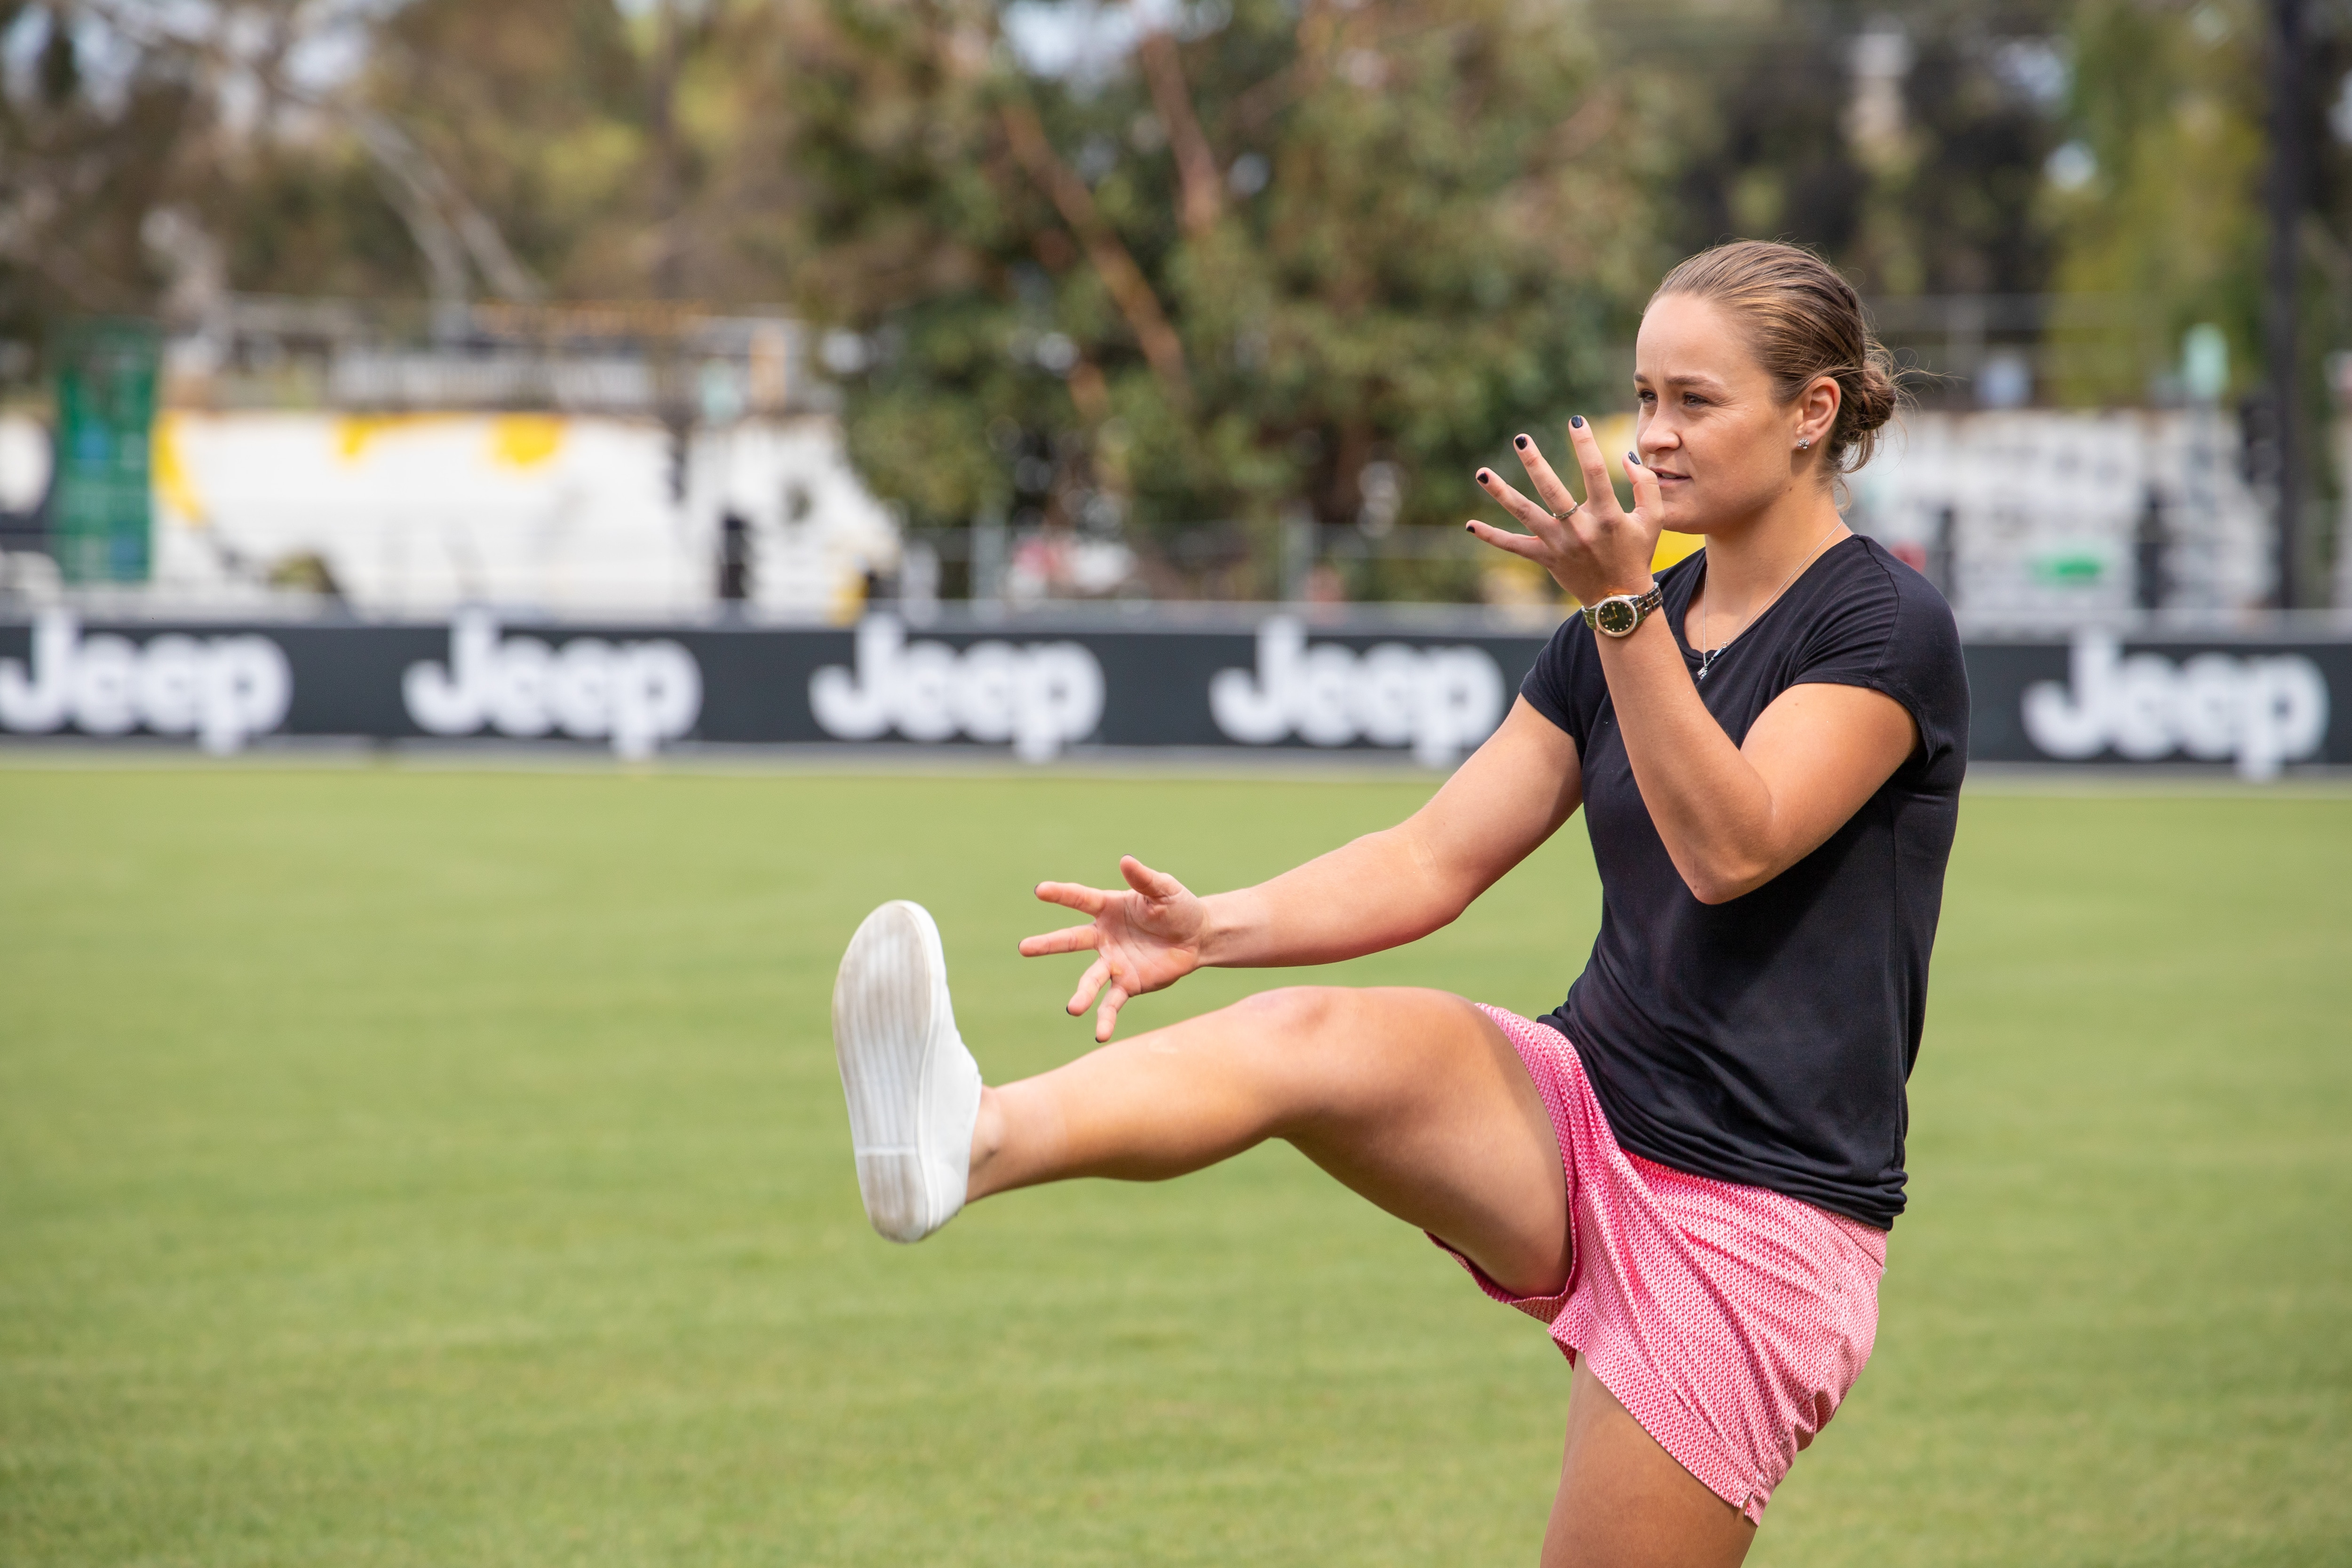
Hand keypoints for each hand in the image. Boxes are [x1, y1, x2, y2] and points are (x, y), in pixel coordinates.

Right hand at [1018, 856, 1207, 1040]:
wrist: (1197, 938)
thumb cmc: (1178, 908)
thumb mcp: (1165, 889)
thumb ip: (1144, 879)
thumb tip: (1125, 860)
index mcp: (1109, 909)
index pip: (1081, 900)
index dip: (1061, 894)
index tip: (1040, 891)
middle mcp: (1104, 937)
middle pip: (1071, 940)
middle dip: (1048, 944)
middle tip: (1023, 948)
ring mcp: (1113, 963)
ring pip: (1090, 979)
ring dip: (1082, 995)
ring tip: (1072, 1009)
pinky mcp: (1127, 984)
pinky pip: (1112, 1003)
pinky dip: (1105, 1019)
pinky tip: (1100, 1033)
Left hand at [1465, 420, 1663, 604]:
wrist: (1619, 601)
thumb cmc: (1636, 553)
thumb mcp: (1652, 519)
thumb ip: (1645, 484)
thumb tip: (1626, 455)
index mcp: (1607, 516)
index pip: (1595, 472)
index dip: (1585, 444)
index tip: (1575, 420)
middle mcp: (1579, 530)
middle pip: (1552, 491)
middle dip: (1535, 463)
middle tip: (1520, 439)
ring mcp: (1558, 545)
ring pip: (1525, 514)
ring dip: (1502, 493)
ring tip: (1482, 473)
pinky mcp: (1544, 558)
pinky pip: (1513, 546)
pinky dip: (1491, 537)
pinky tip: (1470, 525)